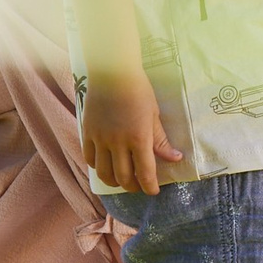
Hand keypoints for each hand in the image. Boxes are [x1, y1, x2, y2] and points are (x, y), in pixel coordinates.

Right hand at [79, 73, 179, 194]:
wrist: (112, 72)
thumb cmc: (138, 91)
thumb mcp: (154, 115)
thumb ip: (160, 141)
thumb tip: (175, 158)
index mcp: (139, 138)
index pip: (145, 173)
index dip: (150, 187)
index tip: (153, 191)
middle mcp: (118, 143)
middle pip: (123, 178)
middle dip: (133, 186)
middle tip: (139, 185)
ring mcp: (100, 139)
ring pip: (103, 173)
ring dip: (114, 181)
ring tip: (121, 179)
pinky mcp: (87, 132)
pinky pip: (89, 158)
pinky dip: (97, 167)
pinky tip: (105, 165)